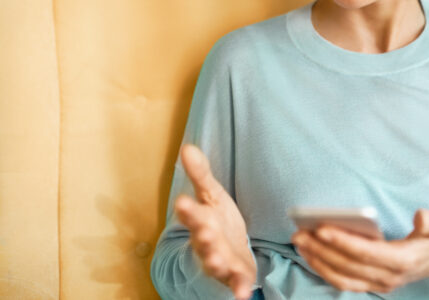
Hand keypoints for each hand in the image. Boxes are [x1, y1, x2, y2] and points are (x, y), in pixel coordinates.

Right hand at [174, 144, 257, 299]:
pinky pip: (236, 283)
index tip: (182, 202)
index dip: (187, 209)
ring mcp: (220, 260)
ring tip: (218, 260)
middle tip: (203, 232)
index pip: (192, 213)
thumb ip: (200, 173)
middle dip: (202, 236)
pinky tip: (243, 295)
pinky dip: (239, 289)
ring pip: (215, 261)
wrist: (230, 250)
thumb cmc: (218, 220)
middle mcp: (207, 241)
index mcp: (201, 220)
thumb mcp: (212, 195)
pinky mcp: (235, 275)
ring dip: (216, 261)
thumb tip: (187, 147)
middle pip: (203, 239)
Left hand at [291, 208, 428, 293]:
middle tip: (299, 232)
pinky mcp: (373, 285)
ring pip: (342, 277)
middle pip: (348, 265)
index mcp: (404, 261)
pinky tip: (311, 253)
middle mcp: (389, 277)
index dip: (343, 242)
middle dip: (321, 250)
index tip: (321, 228)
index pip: (366, 253)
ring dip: (318, 261)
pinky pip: (343, 281)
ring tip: (299, 242)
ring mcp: (380, 284)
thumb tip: (419, 217)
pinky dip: (324, 269)